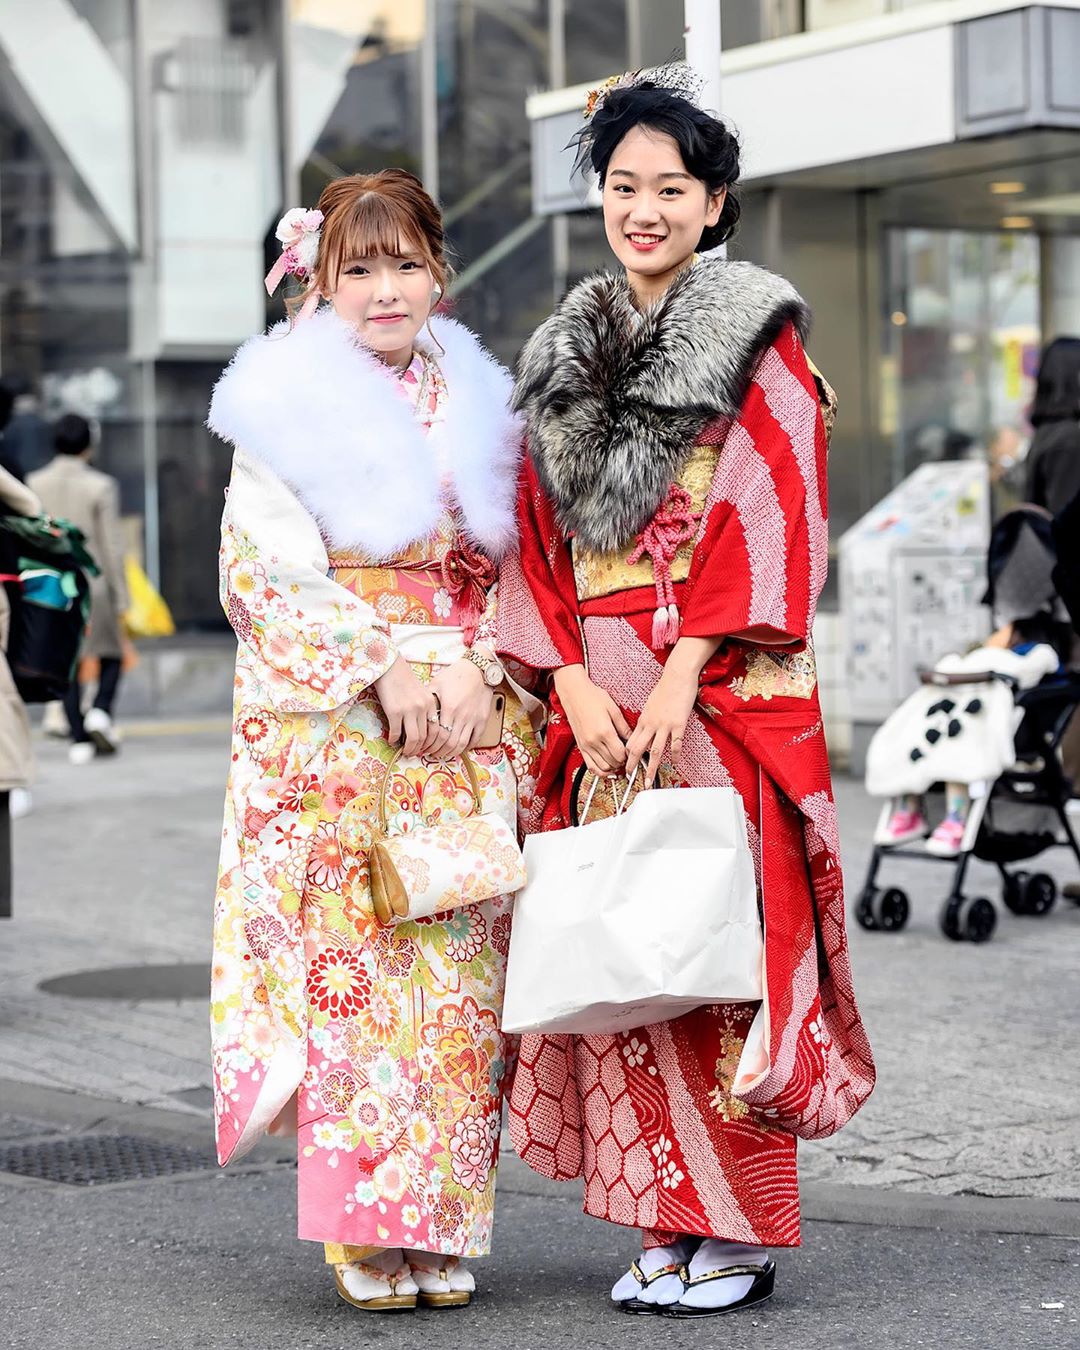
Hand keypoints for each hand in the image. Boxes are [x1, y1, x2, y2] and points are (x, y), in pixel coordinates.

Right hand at [374, 657, 438, 756]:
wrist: (389, 667)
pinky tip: (391, 741)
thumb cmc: (404, 680)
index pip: (436, 730)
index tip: (425, 749)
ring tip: (404, 751)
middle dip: (419, 749)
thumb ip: (425, 708)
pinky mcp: (394, 711)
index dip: (431, 743)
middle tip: (413, 754)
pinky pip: (396, 733)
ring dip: (409, 749)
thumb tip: (422, 730)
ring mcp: (409, 710)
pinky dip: (394, 740)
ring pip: (413, 738)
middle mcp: (422, 708)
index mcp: (430, 704)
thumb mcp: (421, 693)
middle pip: (425, 737)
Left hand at [426, 659, 493, 759]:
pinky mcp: (482, 720)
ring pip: (462, 744)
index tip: (424, 747)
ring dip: (450, 753)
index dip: (430, 745)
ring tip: (442, 753)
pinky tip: (458, 748)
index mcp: (449, 708)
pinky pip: (475, 740)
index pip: (438, 735)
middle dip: (438, 752)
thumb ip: (428, 699)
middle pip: (449, 743)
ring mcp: (474, 719)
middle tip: (430, 753)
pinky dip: (466, 747)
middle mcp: (462, 716)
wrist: (478, 670)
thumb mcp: (437, 683)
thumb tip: (416, 712)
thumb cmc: (455, 675)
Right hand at [553, 664, 629, 777]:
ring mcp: (585, 745)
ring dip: (613, 767)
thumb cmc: (593, 697)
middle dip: (622, 761)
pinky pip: (590, 766)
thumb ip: (624, 727)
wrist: (574, 693)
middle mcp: (594, 741)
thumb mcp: (613, 709)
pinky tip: (607, 767)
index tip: (631, 750)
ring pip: (602, 767)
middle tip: (626, 755)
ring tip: (618, 760)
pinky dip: (600, 771)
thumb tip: (633, 740)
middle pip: (613, 762)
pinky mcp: (580, 746)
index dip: (629, 755)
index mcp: (604, 731)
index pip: (620, 754)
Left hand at [624, 661, 698, 786]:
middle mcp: (651, 724)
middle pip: (638, 748)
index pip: (631, 740)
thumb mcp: (650, 703)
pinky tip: (675, 763)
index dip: (627, 754)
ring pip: (655, 751)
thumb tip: (645, 729)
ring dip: (651, 768)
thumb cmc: (665, 687)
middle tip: (630, 777)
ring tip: (649, 780)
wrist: (677, 675)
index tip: (626, 764)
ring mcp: (664, 725)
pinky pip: (675, 744)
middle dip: (633, 765)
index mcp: (643, 719)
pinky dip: (675, 755)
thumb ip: (647, 718)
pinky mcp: (678, 724)